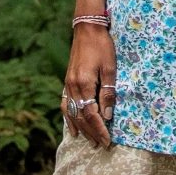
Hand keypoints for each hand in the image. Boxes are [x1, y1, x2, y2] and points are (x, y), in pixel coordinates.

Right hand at [62, 26, 116, 147]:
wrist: (87, 29)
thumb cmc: (102, 46)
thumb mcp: (110, 68)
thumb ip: (108, 93)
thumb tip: (107, 116)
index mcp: (84, 84)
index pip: (91, 114)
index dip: (99, 129)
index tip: (107, 141)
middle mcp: (73, 87)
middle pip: (81, 117)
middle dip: (91, 132)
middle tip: (101, 145)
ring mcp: (68, 84)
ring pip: (72, 113)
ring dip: (81, 128)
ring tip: (89, 141)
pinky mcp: (67, 81)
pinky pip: (65, 105)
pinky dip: (69, 118)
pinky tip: (73, 128)